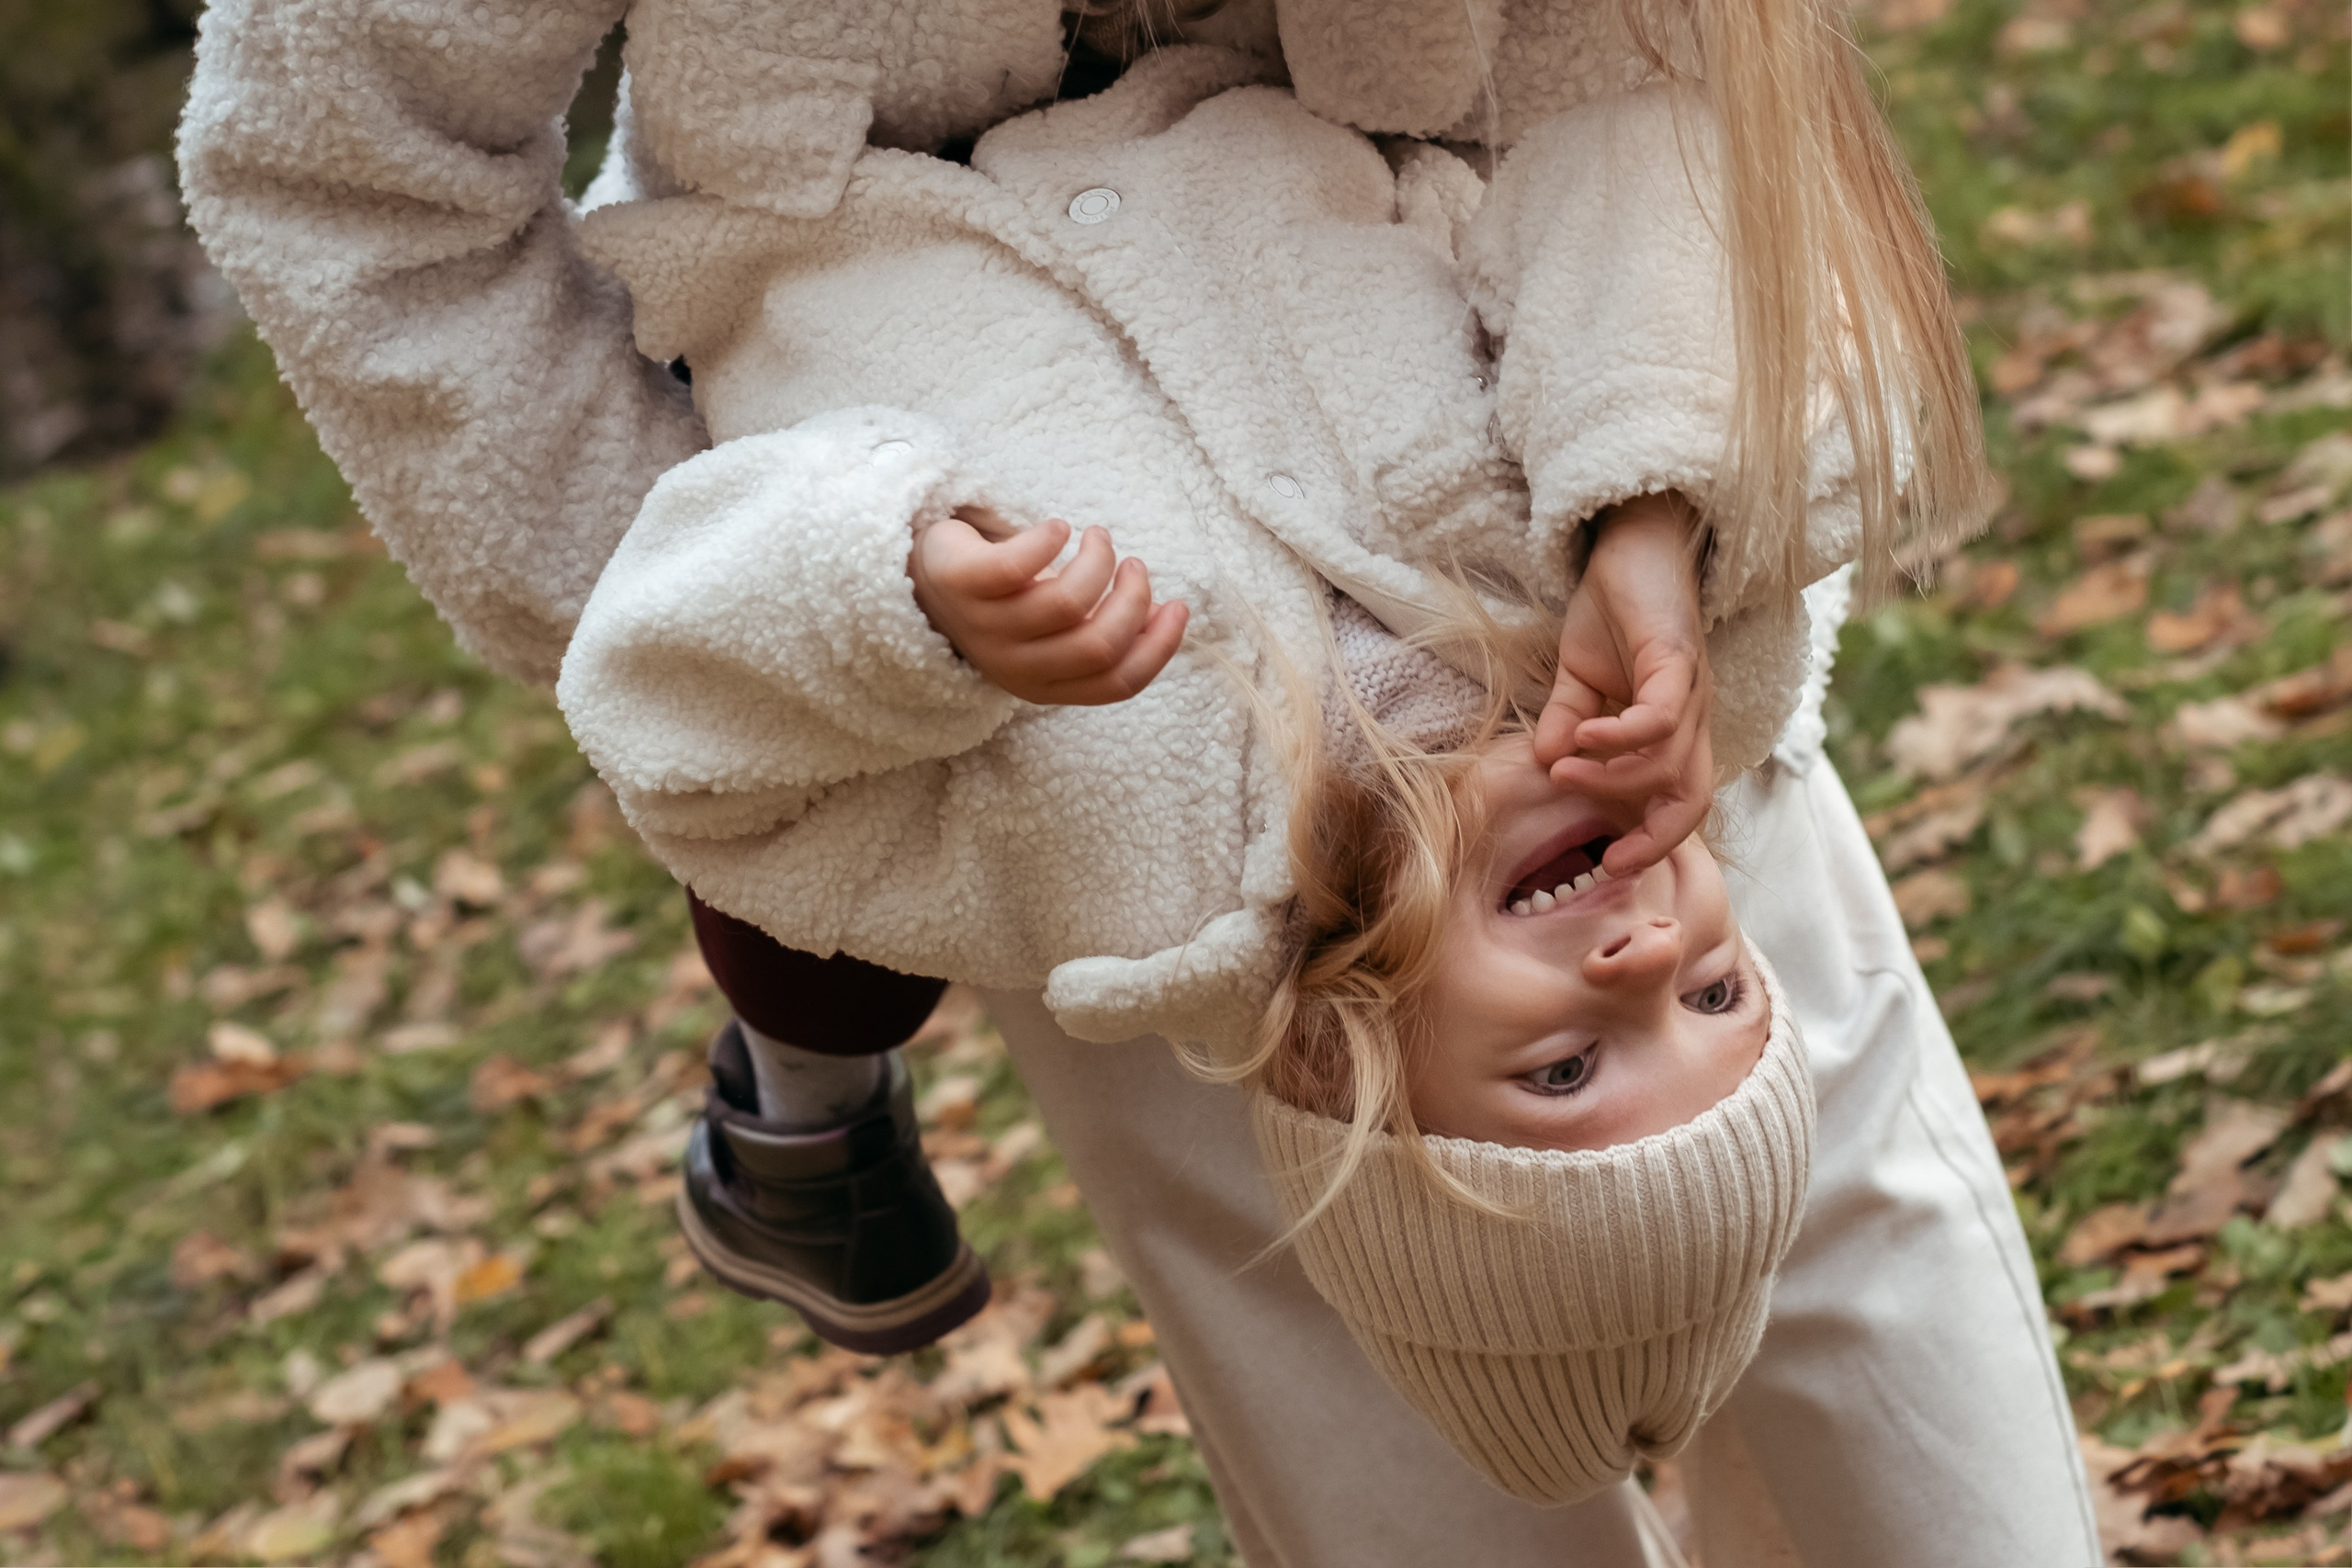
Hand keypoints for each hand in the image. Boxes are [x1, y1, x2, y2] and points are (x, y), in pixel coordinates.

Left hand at [908, 506, 1189, 705]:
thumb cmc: (1003, 603)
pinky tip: (1058, 528)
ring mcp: (984, 626)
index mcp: (1043, 686)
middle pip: (1097, 644)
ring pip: (1065, 603)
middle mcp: (1013, 666)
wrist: (923, 577)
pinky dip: (1048, 540)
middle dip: (1131, 599)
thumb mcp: (1052, 634)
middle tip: (1133, 565)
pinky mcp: (961, 584)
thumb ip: (1100, 634)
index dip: (1157, 647)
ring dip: (1097, 561)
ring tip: (1096, 538)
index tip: (1176, 606)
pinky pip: (1016, 567)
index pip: (1115, 683)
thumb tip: (1166, 616)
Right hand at [1533, 493, 1713, 877]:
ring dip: (1614, 779)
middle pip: (1694, 797)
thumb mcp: (1578, 676)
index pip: (1680, 799)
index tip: (1609, 864)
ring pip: (1670, 764)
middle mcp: (1692, 715)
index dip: (1654, 839)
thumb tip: (1544, 766)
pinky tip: (1583, 736)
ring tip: (1563, 770)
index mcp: (1674, 727)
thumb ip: (1566, 722)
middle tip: (1609, 857)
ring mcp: (1690, 688)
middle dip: (1656, 837)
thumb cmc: (1614, 605)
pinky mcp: (1678, 658)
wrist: (1633, 536)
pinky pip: (1661, 717)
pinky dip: (1622, 738)